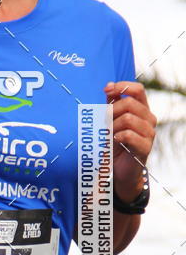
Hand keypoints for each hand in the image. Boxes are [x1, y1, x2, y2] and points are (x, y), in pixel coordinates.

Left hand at [104, 81, 156, 200]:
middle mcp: (149, 119)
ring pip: (128, 118)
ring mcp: (150, 133)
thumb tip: (109, 86)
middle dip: (111, 111)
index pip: (138, 90)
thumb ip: (111, 103)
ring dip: (113, 126)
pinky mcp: (146, 147)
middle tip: (104, 122)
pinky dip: (117, 136)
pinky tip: (115, 141)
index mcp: (142, 109)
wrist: (118, 168)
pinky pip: (129, 135)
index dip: (122, 86)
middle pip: (129, 103)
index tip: (106, 90)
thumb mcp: (111, 120)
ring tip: (110, 135)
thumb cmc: (115, 142)